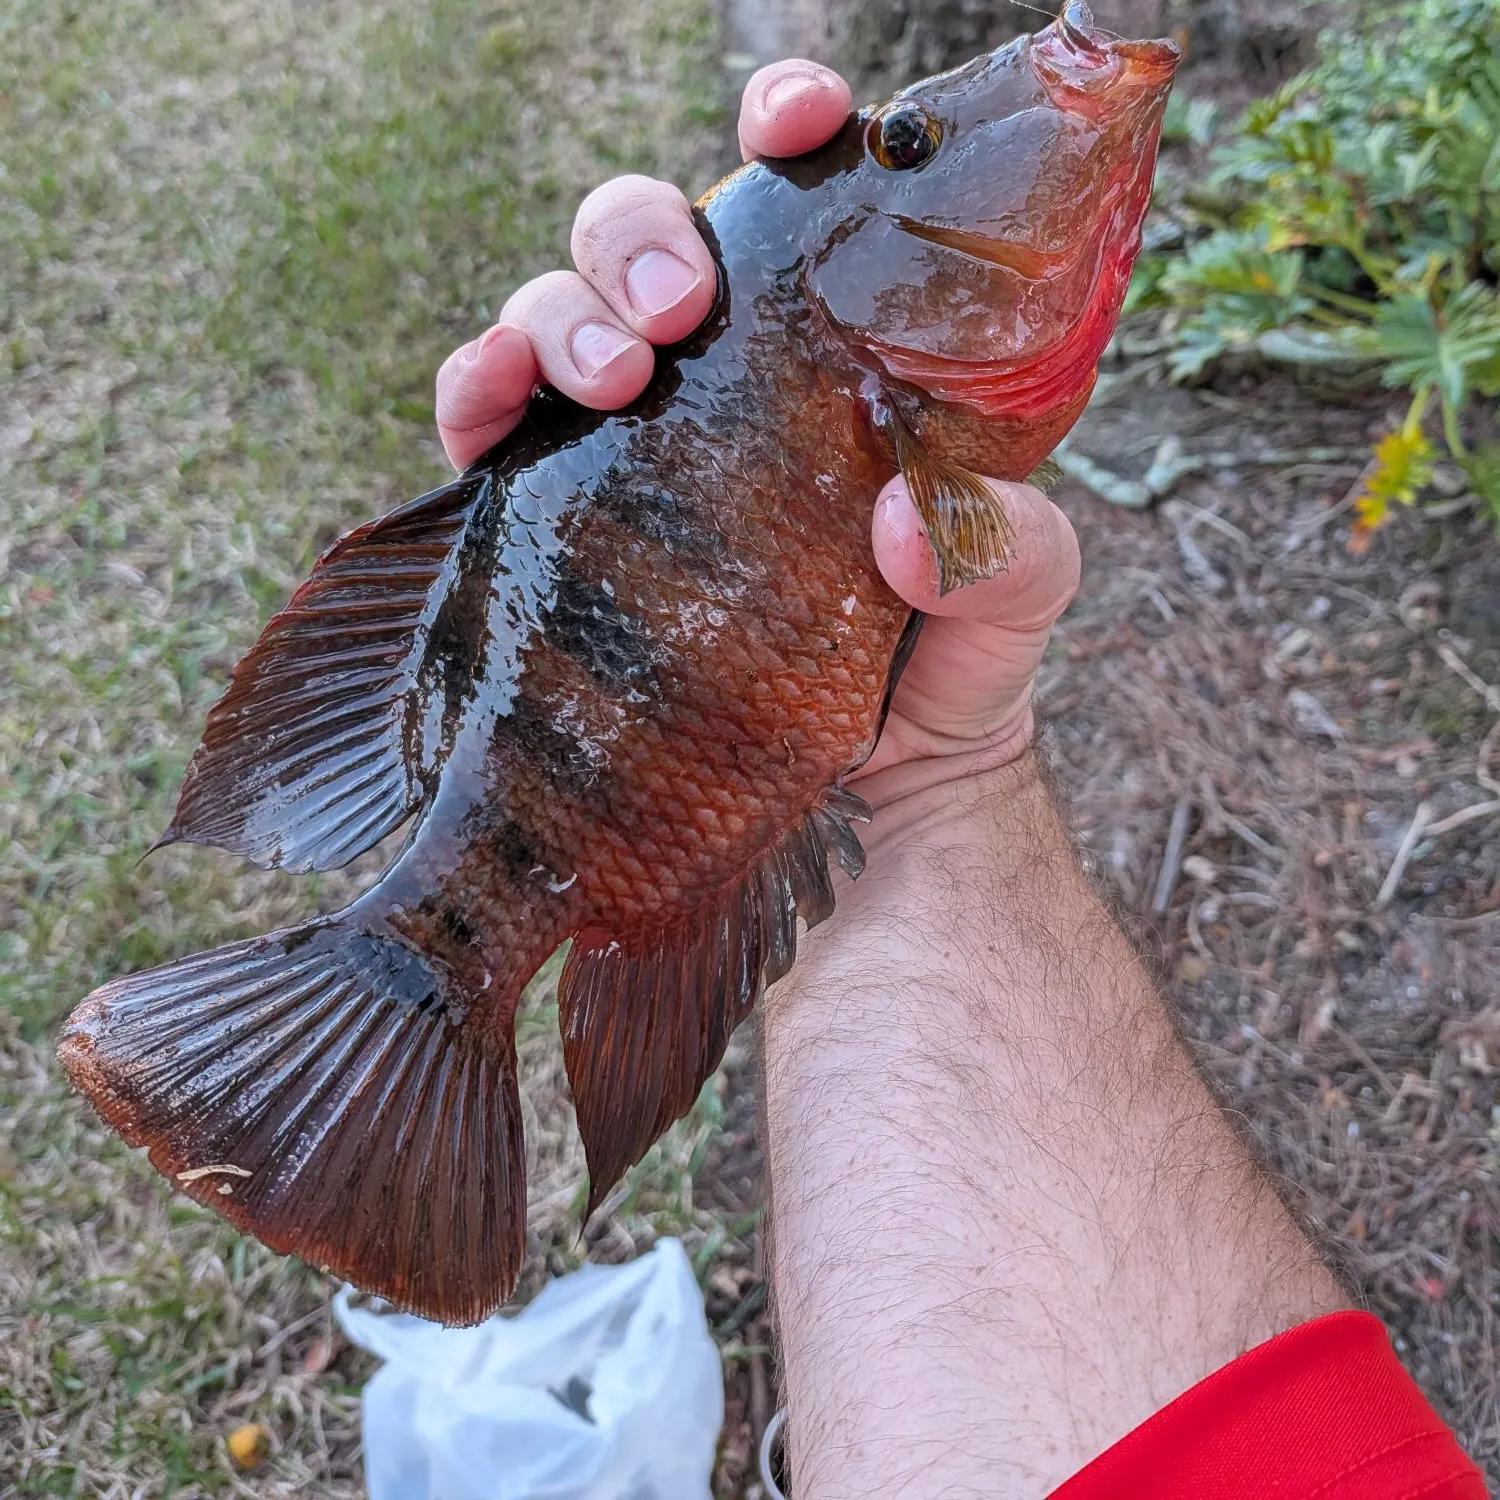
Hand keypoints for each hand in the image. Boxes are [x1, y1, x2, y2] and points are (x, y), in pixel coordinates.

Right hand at [434, 61, 1079, 812]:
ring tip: (617, 374)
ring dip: (563, 310)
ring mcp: (633, 447)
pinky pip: (487, 417)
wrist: (873, 805)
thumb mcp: (1015, 599)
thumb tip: (904, 519)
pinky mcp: (560, 519)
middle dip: (644, 234)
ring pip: (559, 307)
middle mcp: (724, 384)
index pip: (801, 209)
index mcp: (831, 362)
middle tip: (681, 309)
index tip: (804, 119)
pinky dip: (476, 385)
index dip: (793, 131)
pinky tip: (493, 405)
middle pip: (651, 240)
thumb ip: (1014, 545)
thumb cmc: (949, 678)